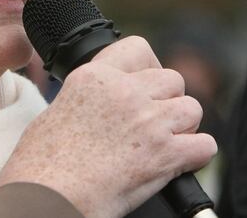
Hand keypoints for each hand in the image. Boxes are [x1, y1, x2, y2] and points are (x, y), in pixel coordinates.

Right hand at [0, 36, 216, 217]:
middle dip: (167, 102)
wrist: (46, 197)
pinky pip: (205, 145)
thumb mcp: (57, 112)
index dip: (148, 69)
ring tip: (163, 145)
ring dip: (183, 128)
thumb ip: (89, 100)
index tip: (144, 88)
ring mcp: (147, 121)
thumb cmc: (41, 166)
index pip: (138, 49)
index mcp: (93, 78)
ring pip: (192, 109)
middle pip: (172, 80)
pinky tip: (177, 165)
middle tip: (152, 126)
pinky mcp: (164, 154)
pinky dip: (196, 157)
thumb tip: (104, 109)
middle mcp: (123, 92)